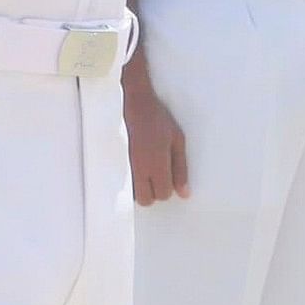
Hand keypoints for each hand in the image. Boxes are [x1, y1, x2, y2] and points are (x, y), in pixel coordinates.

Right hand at [125, 79, 190, 206]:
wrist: (135, 104)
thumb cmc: (159, 120)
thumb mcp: (178, 140)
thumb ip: (181, 168)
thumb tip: (184, 193)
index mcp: (157, 163)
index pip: (163, 194)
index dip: (168, 188)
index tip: (169, 174)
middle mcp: (140, 168)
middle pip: (146, 200)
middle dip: (154, 192)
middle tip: (159, 175)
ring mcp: (127, 166)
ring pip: (134, 194)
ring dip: (143, 188)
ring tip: (148, 170)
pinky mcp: (119, 162)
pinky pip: (126, 184)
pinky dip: (133, 181)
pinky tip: (139, 166)